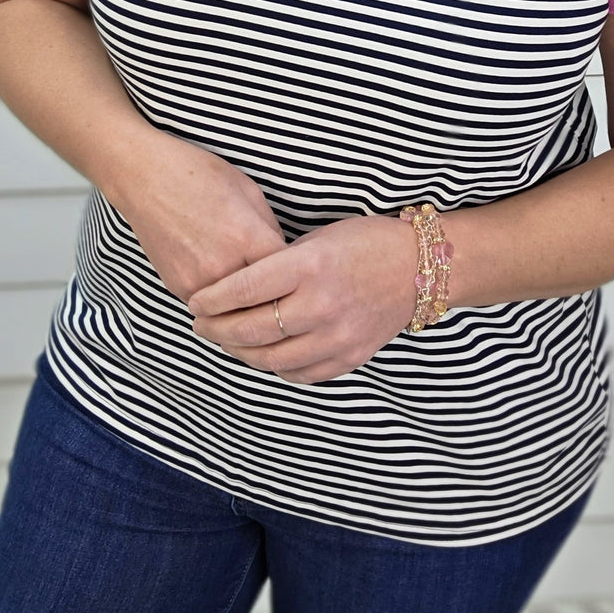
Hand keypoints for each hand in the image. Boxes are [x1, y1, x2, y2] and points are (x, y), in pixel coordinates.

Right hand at [104, 131, 287, 304]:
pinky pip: (211, 307)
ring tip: (258, 296)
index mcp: (246, 237)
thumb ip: (269, 228)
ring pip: (237, 311)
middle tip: (285, 291)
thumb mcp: (248, 190)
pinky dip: (223, 303)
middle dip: (277, 296)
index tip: (300, 273)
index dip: (297, 274)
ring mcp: (197, 282)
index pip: (288, 275)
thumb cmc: (197, 174)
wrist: (143, 178)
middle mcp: (222, 266)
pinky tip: (228, 288)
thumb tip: (282, 256)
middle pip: (265, 300)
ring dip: (249, 307)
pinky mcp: (178, 288)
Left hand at [186, 214, 417, 383]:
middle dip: (216, 329)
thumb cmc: (364, 242)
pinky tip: (263, 354)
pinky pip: (299, 374)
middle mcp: (321, 304)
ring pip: (271, 358)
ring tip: (226, 341)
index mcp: (309, 266)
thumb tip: (237, 286)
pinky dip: (275, 367)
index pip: (243, 288)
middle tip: (200, 325)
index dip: (211, 298)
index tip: (194, 301)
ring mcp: (336, 336)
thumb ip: (279, 264)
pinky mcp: (349, 357)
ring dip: (240, 352)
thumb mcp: (318, 238)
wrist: (419, 267)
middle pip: (251, 329)